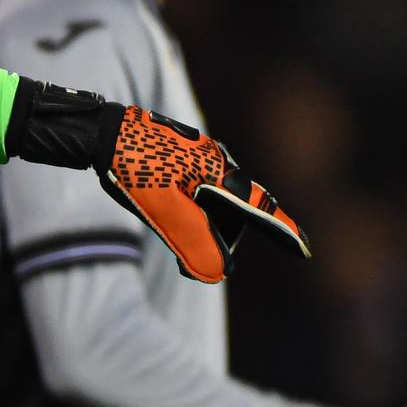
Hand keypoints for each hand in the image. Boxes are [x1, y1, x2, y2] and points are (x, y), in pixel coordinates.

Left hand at [95, 105, 309, 283]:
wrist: (101, 132)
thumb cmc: (132, 168)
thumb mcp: (163, 211)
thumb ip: (193, 241)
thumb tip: (218, 274)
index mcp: (220, 175)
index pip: (259, 209)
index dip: (282, 231)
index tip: (304, 249)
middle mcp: (218, 162)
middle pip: (236, 210)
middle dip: (221, 238)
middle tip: (191, 264)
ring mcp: (202, 155)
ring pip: (217, 199)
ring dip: (204, 223)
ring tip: (169, 232)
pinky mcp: (185, 153)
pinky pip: (201, 187)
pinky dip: (194, 208)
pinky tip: (168, 209)